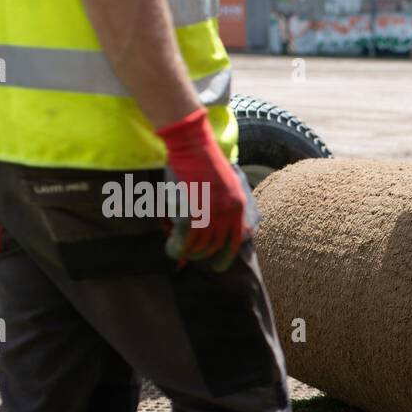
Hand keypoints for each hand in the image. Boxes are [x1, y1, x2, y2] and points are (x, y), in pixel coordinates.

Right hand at [155, 109, 249, 265]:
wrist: (192, 144)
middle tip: (193, 258)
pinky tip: (173, 250)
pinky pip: (186, 238)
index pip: (236, 239)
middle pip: (216, 245)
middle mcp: (227, 211)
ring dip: (190, 253)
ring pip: (200, 244)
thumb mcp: (228, 183)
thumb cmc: (204, 161)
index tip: (218, 267)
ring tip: (182, 253)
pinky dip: (179, 247)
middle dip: (204, 256)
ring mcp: (210, 211)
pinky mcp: (192, 209)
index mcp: (238, 205)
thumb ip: (228, 204)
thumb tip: (223, 223)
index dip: (226, 256)